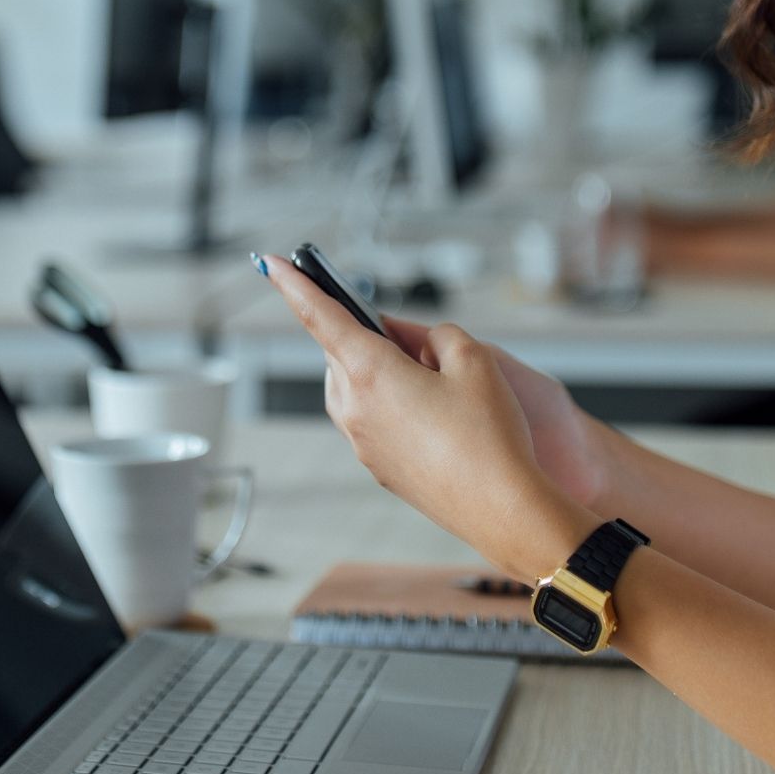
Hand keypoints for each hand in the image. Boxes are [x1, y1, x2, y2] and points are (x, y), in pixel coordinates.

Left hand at [258, 255, 587, 574]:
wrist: (502, 509)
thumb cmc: (489, 434)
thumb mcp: (475, 360)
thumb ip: (438, 336)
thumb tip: (420, 346)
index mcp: (370, 372)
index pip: (320, 316)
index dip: (295, 285)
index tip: (271, 264)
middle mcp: (354, 408)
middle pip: (341, 351)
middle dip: (365, 334)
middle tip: (412, 336)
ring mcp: (362, 442)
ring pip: (355, 386)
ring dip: (377, 370)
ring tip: (431, 377)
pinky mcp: (378, 466)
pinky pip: (371, 418)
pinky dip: (389, 403)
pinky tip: (434, 413)